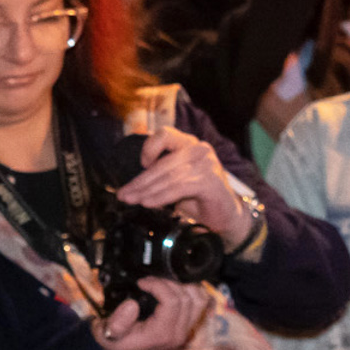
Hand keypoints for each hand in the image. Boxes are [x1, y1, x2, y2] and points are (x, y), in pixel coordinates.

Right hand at [93, 278, 211, 349]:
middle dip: (167, 284)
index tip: (143, 282)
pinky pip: (200, 305)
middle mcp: (177, 334)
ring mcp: (185, 331)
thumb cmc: (115, 339)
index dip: (158, 286)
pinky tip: (173, 290)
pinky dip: (189, 292)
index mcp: (161, 335)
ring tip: (162, 285)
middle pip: (186, 298)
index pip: (172, 302)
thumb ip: (117, 322)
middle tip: (150, 281)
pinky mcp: (188, 327)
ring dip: (181, 287)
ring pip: (198, 300)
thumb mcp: (108, 333)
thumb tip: (132, 305)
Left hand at [116, 128, 252, 241]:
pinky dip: (161, 196)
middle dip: (140, 181)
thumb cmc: (199, 197)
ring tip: (133, 200)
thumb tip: (131, 186)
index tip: (141, 164)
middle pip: (163, 163)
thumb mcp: (176, 181)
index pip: (165, 134)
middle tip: (124, 194)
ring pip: (169, 176)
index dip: (149, 147)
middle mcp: (199, 150)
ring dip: (147, 191)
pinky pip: (180, 188)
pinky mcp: (211, 181)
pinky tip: (150, 203)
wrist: (226, 215)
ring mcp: (207, 164)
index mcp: (189, 144)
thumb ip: (159, 176)